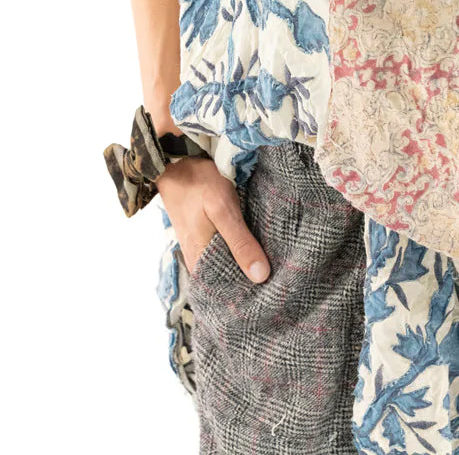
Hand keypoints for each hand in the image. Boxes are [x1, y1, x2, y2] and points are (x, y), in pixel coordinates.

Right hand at [155, 155, 270, 282]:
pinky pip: (224, 254)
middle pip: (229, 280)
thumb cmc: (199, 184)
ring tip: (276, 265)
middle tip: (283, 278)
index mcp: (200, 262)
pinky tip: (257, 247)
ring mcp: (200, 251)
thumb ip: (239, 242)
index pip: (229, 292)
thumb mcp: (222, 209)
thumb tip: (260, 276)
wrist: (176, 165)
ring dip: (247, 264)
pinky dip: (239, 252)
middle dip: (253, 279)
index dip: (252, 293)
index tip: (278, 291)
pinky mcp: (204, 239)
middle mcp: (198, 263)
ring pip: (228, 266)